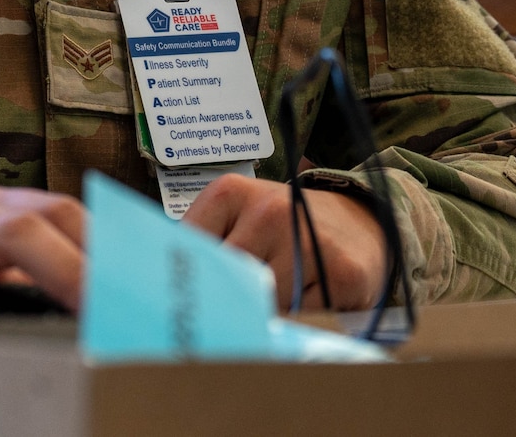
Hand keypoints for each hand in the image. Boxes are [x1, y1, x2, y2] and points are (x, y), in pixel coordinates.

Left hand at [182, 175, 387, 310]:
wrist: (361, 220)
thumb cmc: (286, 227)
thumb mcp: (238, 218)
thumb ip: (202, 247)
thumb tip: (154, 290)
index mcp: (231, 194)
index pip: (190, 253)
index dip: (189, 284)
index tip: (180, 304)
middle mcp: (270, 211)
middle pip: (227, 285)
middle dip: (227, 305)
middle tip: (230, 316)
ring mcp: (307, 241)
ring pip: (264, 307)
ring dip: (267, 316)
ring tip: (278, 297)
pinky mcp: (343, 273)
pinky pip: (303, 319)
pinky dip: (303, 321)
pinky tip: (310, 300)